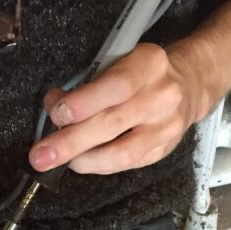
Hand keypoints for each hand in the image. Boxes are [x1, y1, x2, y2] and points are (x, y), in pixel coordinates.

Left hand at [28, 43, 208, 176]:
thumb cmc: (143, 74)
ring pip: (121, 153)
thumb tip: (55, 104)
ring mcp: (165, 128)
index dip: (83, 103)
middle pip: (112, 123)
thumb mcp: (119, 63)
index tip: (57, 113)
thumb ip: (88, 83)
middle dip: (71, 141)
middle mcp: (162, 97)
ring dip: (84, 160)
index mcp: (149, 65)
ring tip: (60, 161)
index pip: (115, 86)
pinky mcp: (162, 150)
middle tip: (42, 155)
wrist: (189, 87)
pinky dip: (99, 165)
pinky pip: (126, 164)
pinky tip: (82, 162)